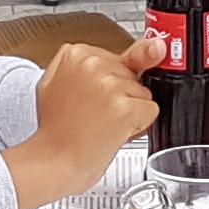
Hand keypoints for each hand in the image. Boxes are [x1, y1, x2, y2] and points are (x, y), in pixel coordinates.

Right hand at [5, 40, 156, 208]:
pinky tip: (113, 132)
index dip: (108, 85)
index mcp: (74, 53)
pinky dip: (138, 126)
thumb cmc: (58, 130)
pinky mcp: (124, 107)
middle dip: (119, 96)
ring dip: (128, 112)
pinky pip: (150, 111)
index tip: (88, 99)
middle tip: (93, 114)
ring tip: (99, 124)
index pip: (117, 61)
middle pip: (132, 75)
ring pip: (143, 93)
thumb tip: (155, 45)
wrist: (52, 164)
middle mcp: (92, 63)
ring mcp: (109, 84)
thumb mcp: (67, 83)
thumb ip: (107, 60)